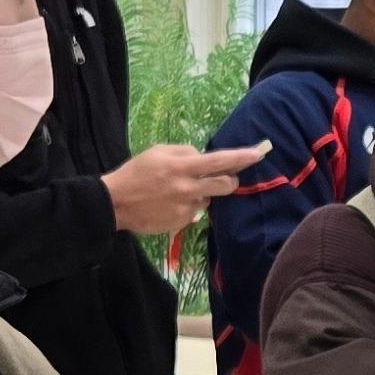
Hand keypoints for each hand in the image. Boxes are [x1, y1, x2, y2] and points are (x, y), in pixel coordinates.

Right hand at [105, 141, 269, 236]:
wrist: (115, 203)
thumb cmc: (136, 172)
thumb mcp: (158, 151)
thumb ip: (184, 152)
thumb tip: (202, 157)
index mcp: (183, 166)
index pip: (220, 160)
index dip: (241, 157)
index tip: (258, 153)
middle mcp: (189, 188)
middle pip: (226, 184)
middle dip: (230, 180)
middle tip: (223, 177)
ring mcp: (187, 208)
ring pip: (209, 199)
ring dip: (202, 193)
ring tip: (179, 191)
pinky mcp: (182, 222)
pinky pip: (194, 212)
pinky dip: (188, 206)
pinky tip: (169, 203)